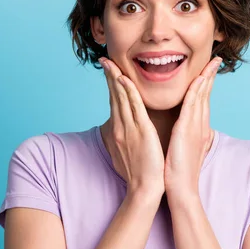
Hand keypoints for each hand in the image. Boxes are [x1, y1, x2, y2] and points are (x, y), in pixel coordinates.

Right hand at [99, 57, 164, 197]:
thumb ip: (124, 138)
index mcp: (119, 130)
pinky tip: (123, 79)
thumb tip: (120, 132)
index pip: (114, 102)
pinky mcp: (141, 131)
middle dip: (109, 76)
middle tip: (104, 59)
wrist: (145, 189)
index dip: (110, 84)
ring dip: (115, 78)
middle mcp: (121, 126)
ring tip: (110, 62)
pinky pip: (133, 107)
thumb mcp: (127, 151)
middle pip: (113, 96)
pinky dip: (127, 92)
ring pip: (121, 98)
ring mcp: (130, 128)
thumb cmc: (139, 172)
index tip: (108, 70)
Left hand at [164, 56, 221, 197]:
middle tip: (215, 59)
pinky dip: (196, 90)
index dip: (207, 84)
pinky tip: (198, 78)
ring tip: (211, 62)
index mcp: (198, 128)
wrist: (181, 189)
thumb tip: (191, 131)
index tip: (209, 69)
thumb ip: (190, 137)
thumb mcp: (187, 149)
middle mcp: (200, 125)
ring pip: (202, 96)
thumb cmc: (180, 171)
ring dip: (206, 77)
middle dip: (211, 76)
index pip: (203, 101)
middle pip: (206, 95)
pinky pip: (192, 105)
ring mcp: (196, 127)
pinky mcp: (188, 130)